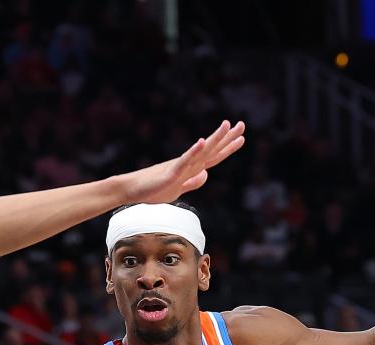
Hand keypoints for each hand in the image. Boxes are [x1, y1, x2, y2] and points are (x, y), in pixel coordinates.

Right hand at [116, 120, 245, 203]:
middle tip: (242, 124)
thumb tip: (206, 173)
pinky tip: (203, 141)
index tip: (240, 137)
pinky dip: (195, 151)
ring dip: (215, 138)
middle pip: (212, 150)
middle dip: (227, 138)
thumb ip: (193, 182)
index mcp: (191, 168)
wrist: (132, 190)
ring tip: (226, 124)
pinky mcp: (171, 173)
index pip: (214, 157)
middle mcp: (188, 164)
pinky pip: (185, 161)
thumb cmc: (153, 189)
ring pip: (201, 152)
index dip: (228, 147)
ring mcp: (180, 167)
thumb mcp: (178, 189)